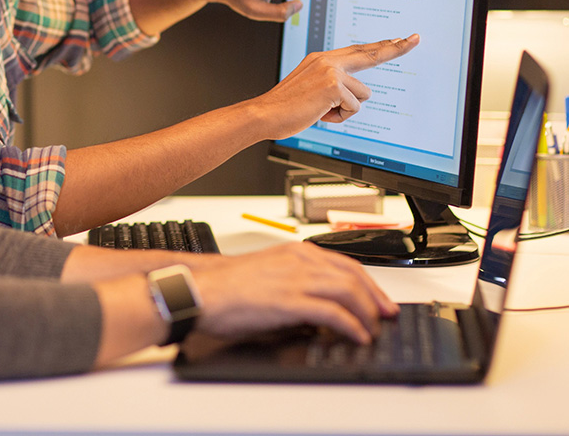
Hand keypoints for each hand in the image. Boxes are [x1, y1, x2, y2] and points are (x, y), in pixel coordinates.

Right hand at [192, 242, 397, 343]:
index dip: (369, 284)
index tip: (380, 300)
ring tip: (372, 330)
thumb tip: (320, 308)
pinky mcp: (288, 301)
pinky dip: (351, 325)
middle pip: (353, 275)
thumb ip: (297, 283)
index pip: (345, 263)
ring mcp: (295, 279)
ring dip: (367, 313)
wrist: (201, 291)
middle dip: (376, 299)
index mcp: (295, 252)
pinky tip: (356, 336)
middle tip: (386, 317)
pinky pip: (332, 313)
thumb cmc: (228, 286)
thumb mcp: (270, 274)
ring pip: (348, 291)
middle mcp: (299, 261)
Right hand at [254, 35, 419, 139]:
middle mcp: (327, 60)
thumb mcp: (309, 89)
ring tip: (321, 110)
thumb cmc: (285, 107)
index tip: (399, 39)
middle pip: (370, 54)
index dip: (380, 46)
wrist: (265, 113)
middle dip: (396, 48)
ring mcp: (330, 71)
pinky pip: (354, 108)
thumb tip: (353, 96)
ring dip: (346, 110)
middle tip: (416, 39)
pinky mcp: (334, 85)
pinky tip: (319, 114)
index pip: (358, 51)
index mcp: (321, 59)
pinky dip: (339, 118)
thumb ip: (331, 84)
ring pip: (363, 95)